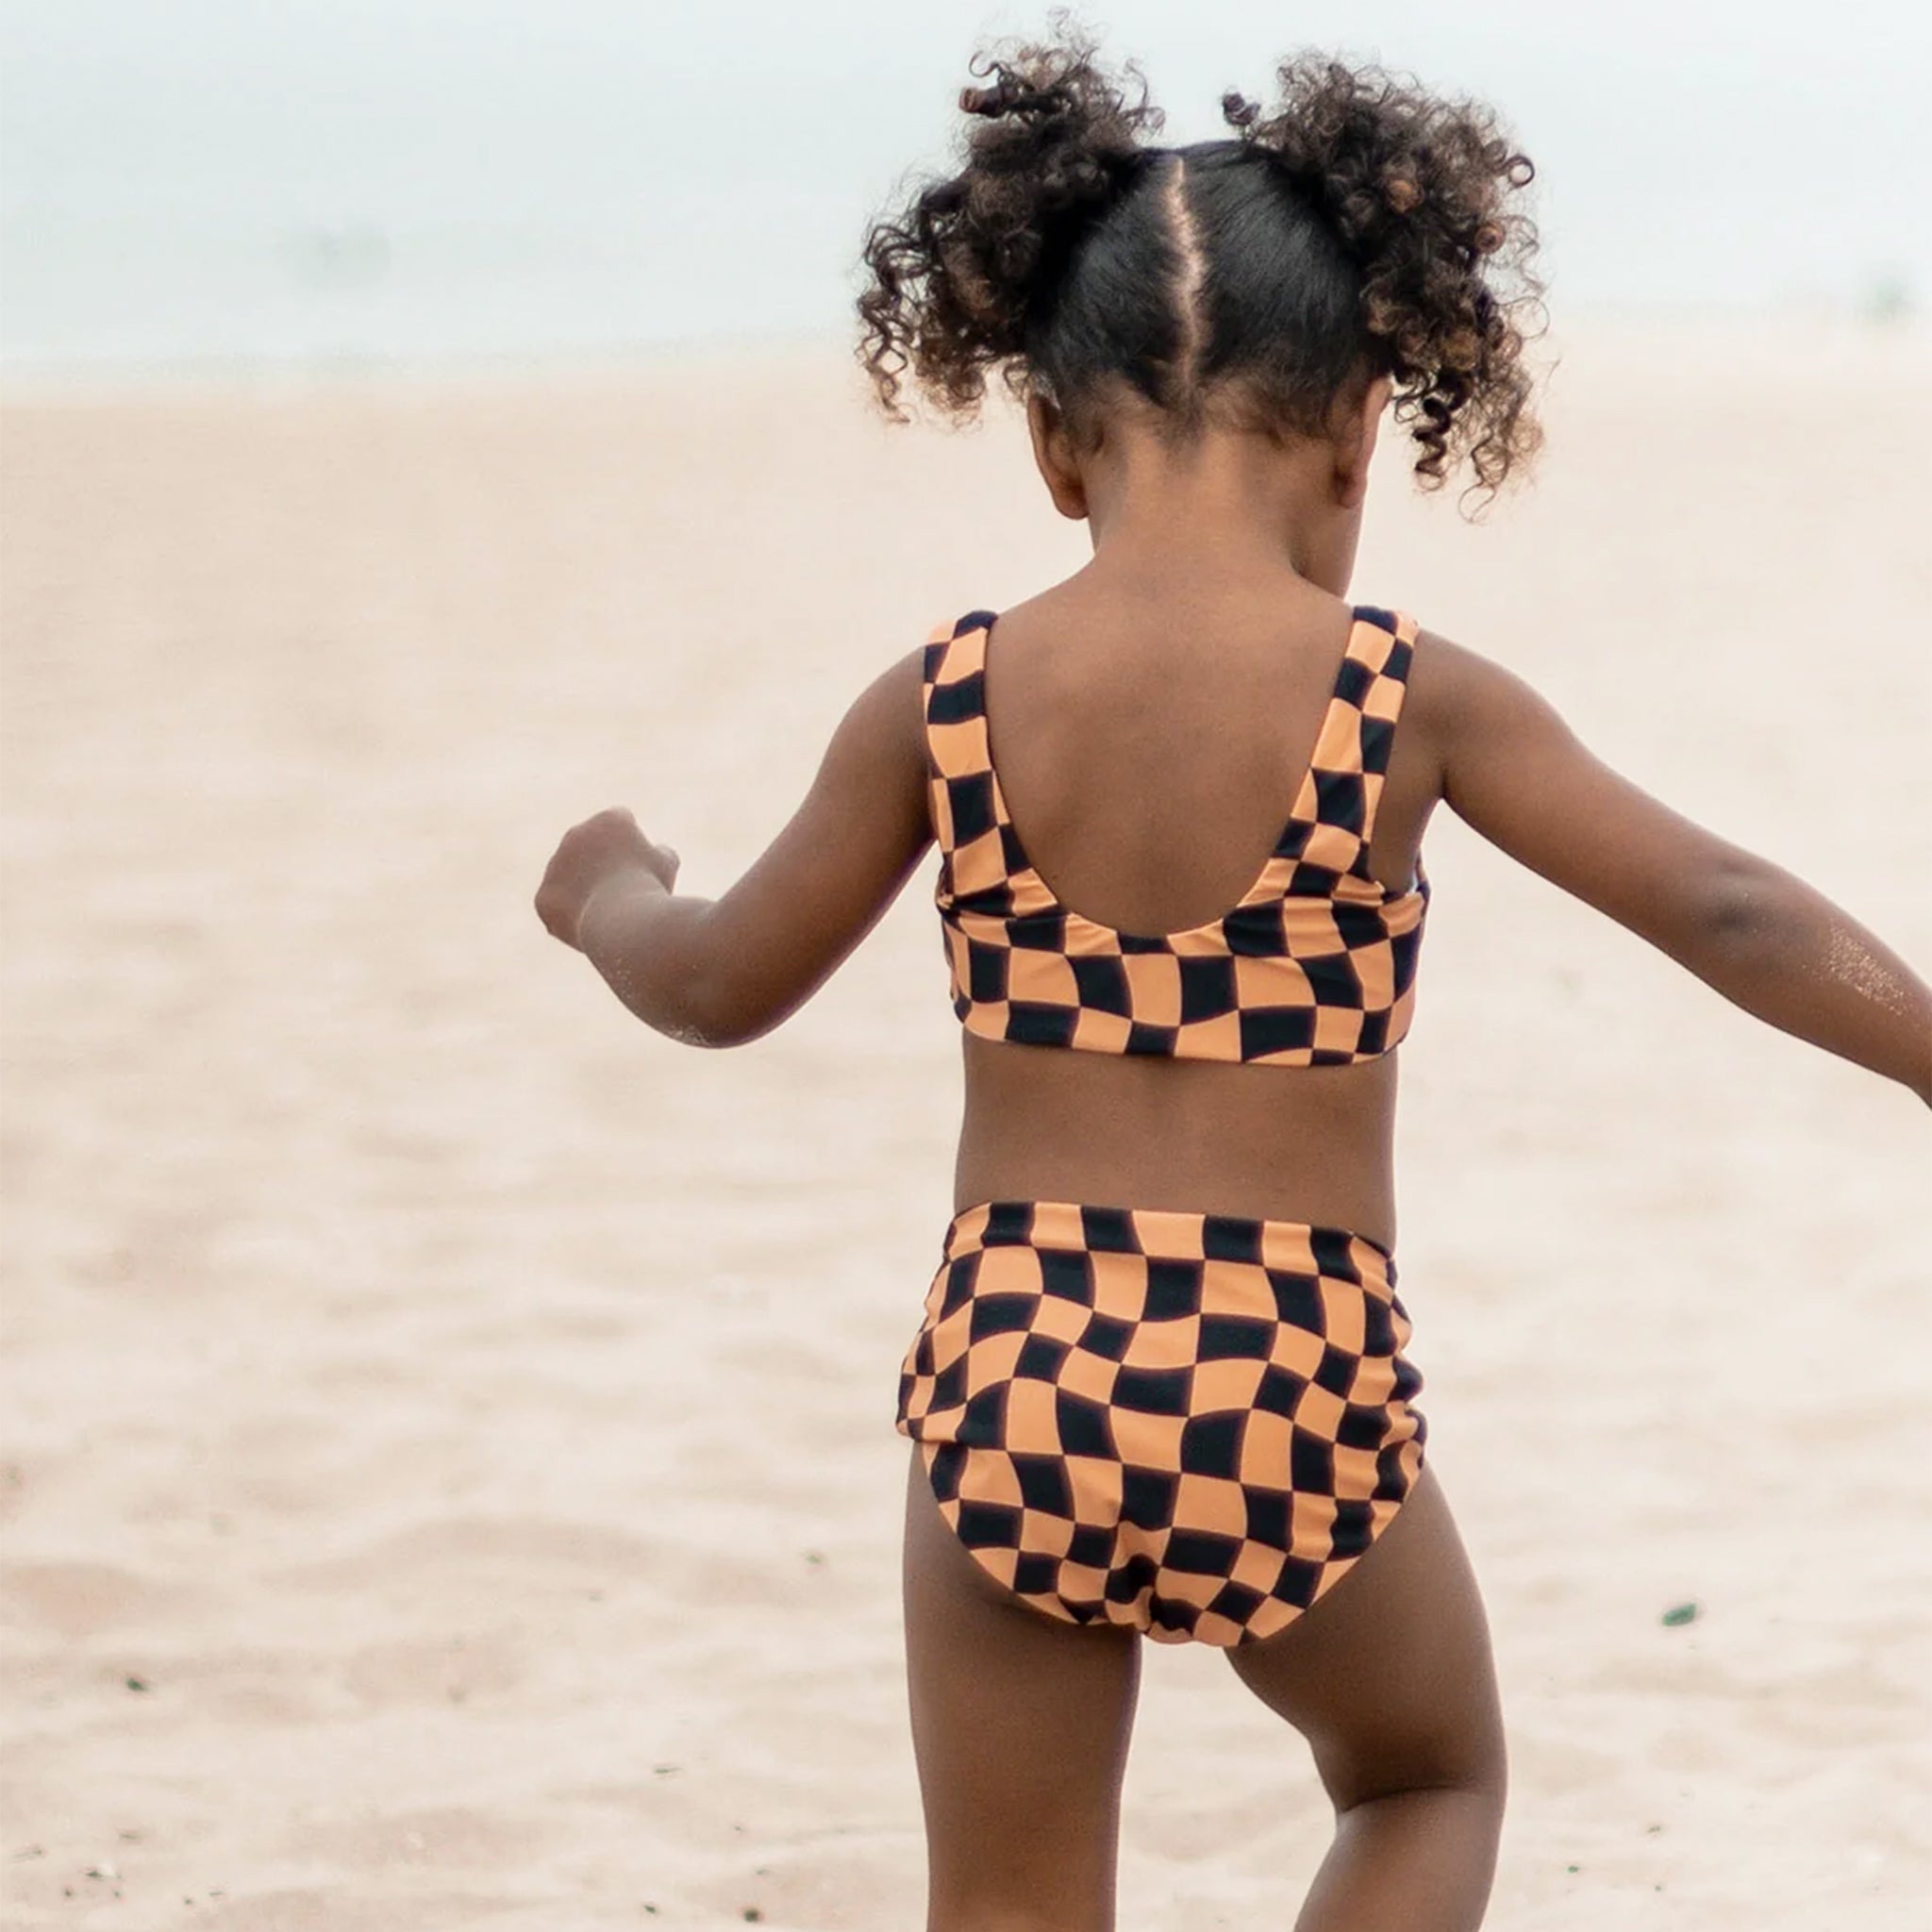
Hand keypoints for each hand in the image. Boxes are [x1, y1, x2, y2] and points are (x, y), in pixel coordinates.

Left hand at [534, 807, 679, 950]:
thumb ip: (661, 853)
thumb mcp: (667, 867)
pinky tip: (592, 927)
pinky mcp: (543, 896)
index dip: (634, 846)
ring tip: (610, 914)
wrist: (624, 920)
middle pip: (592, 851)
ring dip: (586, 893)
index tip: (643, 867)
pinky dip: (572, 919)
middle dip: (603, 866)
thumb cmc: (650, 890)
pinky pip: (558, 909)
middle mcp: (576, 833)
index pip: (622, 824)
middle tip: (625, 892)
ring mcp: (555, 865)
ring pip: (572, 881)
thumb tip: (658, 852)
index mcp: (609, 820)